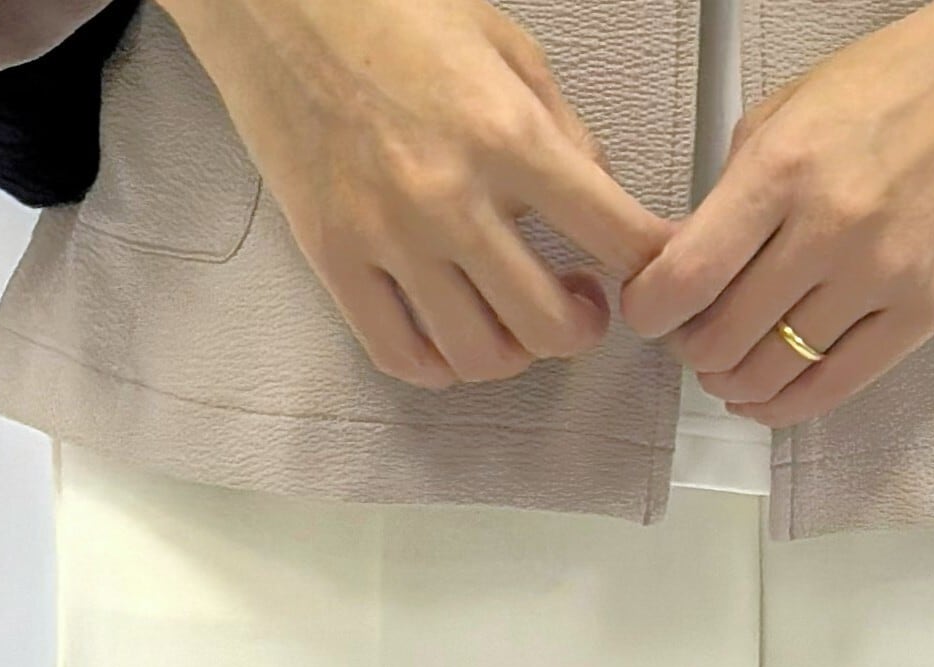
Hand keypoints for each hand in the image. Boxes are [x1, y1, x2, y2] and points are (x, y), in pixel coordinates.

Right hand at [166, 0, 672, 388]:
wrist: (276, 5)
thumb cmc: (390, 14)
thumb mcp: (504, 45)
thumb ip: (561, 127)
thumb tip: (600, 199)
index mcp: (507, 134)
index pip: (613, 233)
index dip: (653, 267)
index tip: (656, 275)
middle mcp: (451, 197)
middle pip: (549, 325)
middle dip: (583, 328)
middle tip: (583, 304)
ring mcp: (389, 236)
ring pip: (481, 355)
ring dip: (516, 351)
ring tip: (519, 317)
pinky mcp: (336, 258)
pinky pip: (402, 355)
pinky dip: (441, 365)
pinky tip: (456, 333)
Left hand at [617, 0, 933, 428]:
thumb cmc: (899, 79)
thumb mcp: (795, 107)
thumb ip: (738, 186)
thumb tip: (688, 261)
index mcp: (783, 165)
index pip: (687, 274)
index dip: (651, 311)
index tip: (647, 314)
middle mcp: (829, 227)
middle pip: (724, 335)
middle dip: (693, 350)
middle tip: (692, 342)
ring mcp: (882, 275)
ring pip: (776, 370)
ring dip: (736, 382)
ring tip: (728, 370)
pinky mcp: (926, 310)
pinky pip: (838, 385)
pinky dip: (789, 404)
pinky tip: (768, 397)